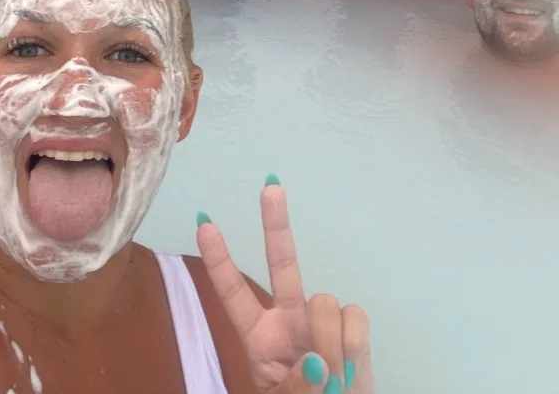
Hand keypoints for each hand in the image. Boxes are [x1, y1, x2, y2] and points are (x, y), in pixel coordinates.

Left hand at [197, 178, 372, 392]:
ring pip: (325, 304)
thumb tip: (315, 363)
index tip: (203, 222)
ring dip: (330, 345)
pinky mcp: (353, 326)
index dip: (219, 260)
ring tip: (332, 381)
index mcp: (259, 336)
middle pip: (282, 264)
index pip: (234, 293)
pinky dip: (354, 347)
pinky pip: (355, 317)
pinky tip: (350, 369)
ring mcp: (321, 321)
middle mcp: (289, 318)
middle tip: (270, 186)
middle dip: (276, 225)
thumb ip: (292, 388)